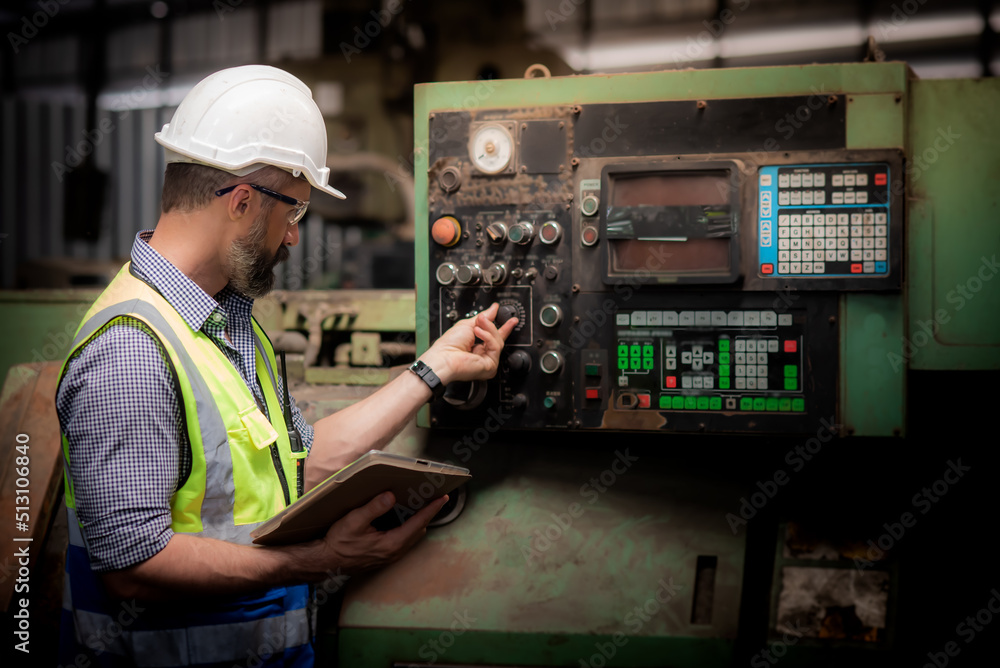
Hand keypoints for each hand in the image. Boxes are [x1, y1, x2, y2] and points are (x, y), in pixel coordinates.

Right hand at [318, 492, 447, 574]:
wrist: (327, 562)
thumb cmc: (339, 543)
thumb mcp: (354, 521)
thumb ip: (374, 508)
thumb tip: (390, 496)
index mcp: (391, 543)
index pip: (418, 523)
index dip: (431, 509)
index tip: (442, 498)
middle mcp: (395, 552)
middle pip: (419, 530)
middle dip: (428, 514)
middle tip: (434, 499)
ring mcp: (391, 556)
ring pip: (413, 537)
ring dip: (419, 522)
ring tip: (422, 506)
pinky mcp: (385, 556)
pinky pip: (405, 541)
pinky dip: (410, 528)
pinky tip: (405, 520)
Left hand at [420, 303, 517, 383]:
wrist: (444, 358)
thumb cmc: (448, 345)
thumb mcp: (468, 324)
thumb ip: (484, 317)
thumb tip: (494, 309)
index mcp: (476, 346)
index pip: (493, 337)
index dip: (503, 327)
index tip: (510, 319)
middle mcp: (483, 355)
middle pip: (499, 338)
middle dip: (494, 325)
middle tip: (487, 317)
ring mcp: (487, 361)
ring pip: (498, 341)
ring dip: (488, 329)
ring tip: (477, 326)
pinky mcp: (490, 366)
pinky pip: (496, 346)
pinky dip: (487, 337)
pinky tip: (478, 333)